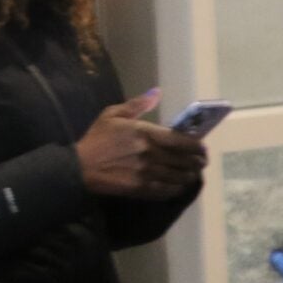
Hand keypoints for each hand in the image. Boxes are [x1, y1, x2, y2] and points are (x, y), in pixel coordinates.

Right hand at [75, 89, 205, 199]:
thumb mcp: (112, 115)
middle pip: (185, 160)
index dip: (197, 146)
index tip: (201, 148)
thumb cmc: (97, 139)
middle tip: (201, 161)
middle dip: (197, 161)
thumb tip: (157, 93)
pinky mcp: (142, 188)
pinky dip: (178, 188)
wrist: (80, 167)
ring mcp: (148, 173)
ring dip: (190, 175)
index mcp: (145, 133)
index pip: (182, 141)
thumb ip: (137, 105)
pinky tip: (179, 185)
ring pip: (180, 176)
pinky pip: (168, 190)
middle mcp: (151, 153)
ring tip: (192, 173)